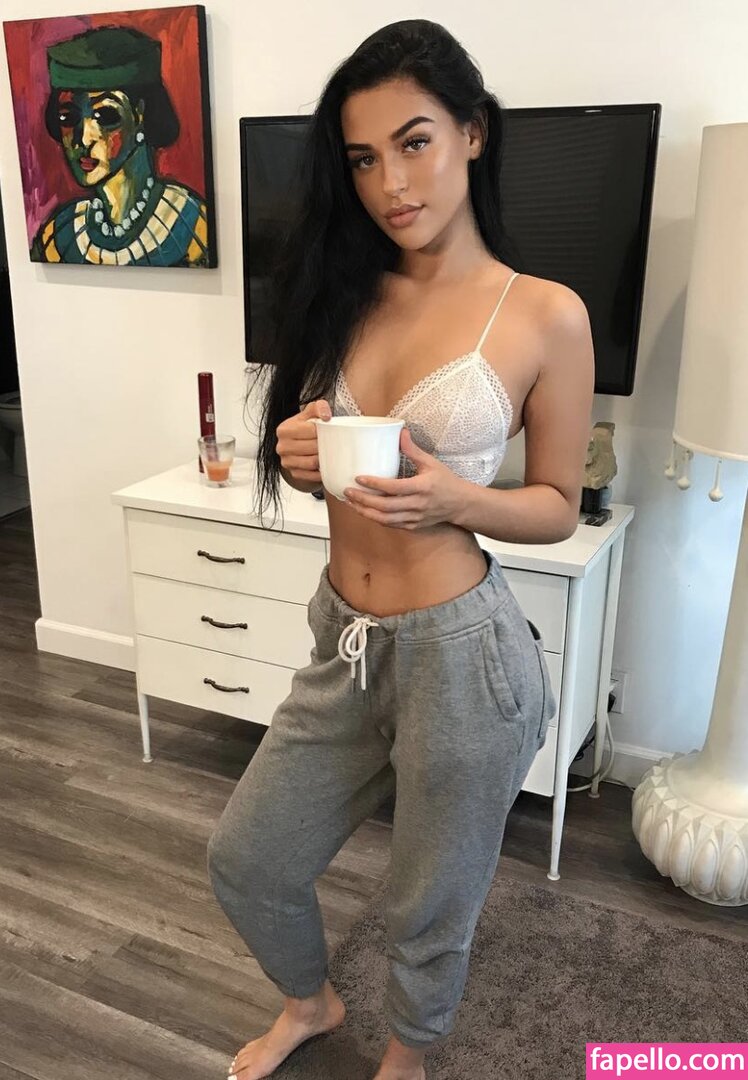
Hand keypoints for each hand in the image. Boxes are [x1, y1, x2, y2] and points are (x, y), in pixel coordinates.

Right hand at [276, 399, 329, 482]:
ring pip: (312, 462)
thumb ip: (319, 407)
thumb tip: (326, 416)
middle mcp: (282, 447)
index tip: (330, 430)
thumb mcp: (309, 413)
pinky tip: (326, 465)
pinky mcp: (294, 473)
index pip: (310, 430)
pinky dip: (321, 471)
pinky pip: (311, 475)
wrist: (295, 443)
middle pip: (312, 447)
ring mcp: (287, 462)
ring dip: (324, 459)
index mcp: (284, 430)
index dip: (324, 430)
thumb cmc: (304, 427)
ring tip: (330, 452)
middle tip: (334, 442)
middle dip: (326, 445)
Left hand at [343, 427, 465, 529]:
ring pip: (385, 519)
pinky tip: (365, 511)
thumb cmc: (446, 482)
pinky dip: (376, 519)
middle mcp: (417, 505)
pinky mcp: (413, 526)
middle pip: (385, 506)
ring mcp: (415, 518)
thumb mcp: (431, 463)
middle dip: (363, 500)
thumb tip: (400, 432)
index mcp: (422, 487)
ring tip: (351, 503)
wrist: (460, 504)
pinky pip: (391, 525)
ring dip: (365, 512)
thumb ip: (413, 449)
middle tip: (347, 492)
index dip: (374, 484)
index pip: (393, 487)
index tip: (358, 478)